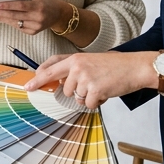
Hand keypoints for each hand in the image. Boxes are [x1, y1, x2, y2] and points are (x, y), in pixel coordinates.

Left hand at [0, 0, 66, 35]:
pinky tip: (1, 18)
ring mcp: (36, 27)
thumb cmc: (45, 1)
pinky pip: (18, 27)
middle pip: (15, 16)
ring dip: (1, 19)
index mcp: (39, 6)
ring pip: (15, 23)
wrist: (58, 14)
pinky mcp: (33, 32)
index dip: (8, 5)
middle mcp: (38, 17)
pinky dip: (9, 22)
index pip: (21, 5)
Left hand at [22, 52, 157, 108]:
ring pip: (77, 98)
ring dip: (88, 97)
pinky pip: (88, 104)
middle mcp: (77, 67)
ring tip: (101, 85)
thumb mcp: (91, 61)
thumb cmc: (115, 65)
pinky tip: (106, 92)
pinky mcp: (94, 90)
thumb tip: (59, 82)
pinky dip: (97, 102)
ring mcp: (85, 78)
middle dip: (77, 92)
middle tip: (94, 83)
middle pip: (65, 90)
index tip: (28, 86)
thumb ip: (74, 69)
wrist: (135, 67)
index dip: (38, 79)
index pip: (50, 69)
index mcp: (75, 58)